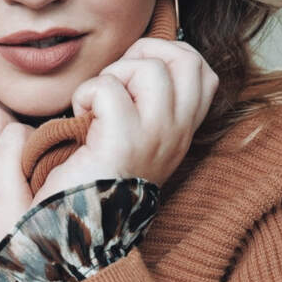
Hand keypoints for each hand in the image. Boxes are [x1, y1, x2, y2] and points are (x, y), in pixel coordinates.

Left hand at [31, 38, 219, 205]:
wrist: (77, 227)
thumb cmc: (93, 179)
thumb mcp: (134, 138)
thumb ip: (145, 102)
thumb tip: (138, 54)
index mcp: (181, 132)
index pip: (204, 72)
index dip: (168, 58)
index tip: (133, 80)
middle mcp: (176, 134)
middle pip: (186, 60)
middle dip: (145, 54)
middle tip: (116, 82)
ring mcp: (155, 137)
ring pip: (149, 68)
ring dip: (112, 75)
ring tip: (96, 106)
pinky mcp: (123, 141)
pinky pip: (108, 88)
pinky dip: (86, 94)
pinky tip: (79, 119)